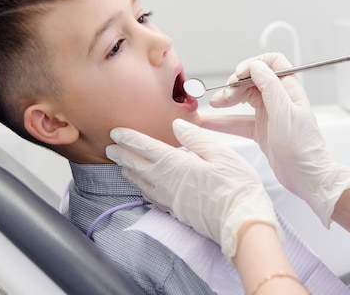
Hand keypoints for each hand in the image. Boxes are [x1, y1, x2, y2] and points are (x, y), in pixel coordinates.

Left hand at [106, 119, 281, 261]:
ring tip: (121, 164)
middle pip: (137, 165)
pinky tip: (142, 187)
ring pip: (141, 182)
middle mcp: (166, 182)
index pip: (146, 147)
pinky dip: (141, 187)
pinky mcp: (176, 211)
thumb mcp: (221, 154)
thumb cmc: (235, 187)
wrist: (240, 223)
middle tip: (110, 147)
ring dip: (129, 171)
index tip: (116, 132)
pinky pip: (150, 196)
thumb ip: (196, 138)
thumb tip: (176, 125)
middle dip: (122, 154)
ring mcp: (169, 199)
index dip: (130, 138)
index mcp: (176, 164)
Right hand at [204, 53, 349, 226]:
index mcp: (289, 91)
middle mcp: (279, 100)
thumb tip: (256, 66)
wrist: (307, 178)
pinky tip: (209, 122)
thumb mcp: (284, 114)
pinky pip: (239, 120)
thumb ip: (270, 88)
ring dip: (228, 99)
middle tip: (224, 97)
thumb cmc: (302, 148)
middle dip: (235, 84)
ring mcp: (269, 115)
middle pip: (253, 80)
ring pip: (244, 99)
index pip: (273, 63)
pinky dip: (224, 120)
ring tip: (214, 104)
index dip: (254, 65)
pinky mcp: (261, 131)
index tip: (239, 75)